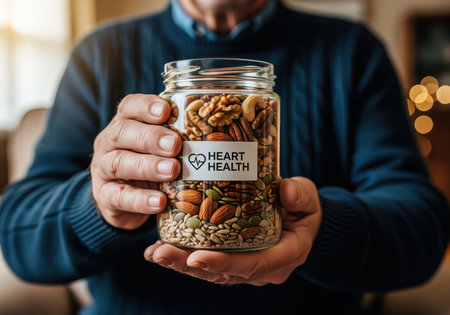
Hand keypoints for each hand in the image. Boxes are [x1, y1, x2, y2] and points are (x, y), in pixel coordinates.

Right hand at [91, 94, 181, 229]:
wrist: (121, 199)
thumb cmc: (147, 163)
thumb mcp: (159, 148)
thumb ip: (178, 138)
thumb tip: (220, 135)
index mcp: (125, 124)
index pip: (129, 107)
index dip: (145, 106)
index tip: (165, 111)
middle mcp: (110, 143)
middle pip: (123, 132)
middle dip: (151, 137)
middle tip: (175, 145)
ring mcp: (103, 170)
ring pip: (119, 163)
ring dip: (147, 166)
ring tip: (172, 170)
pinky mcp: (105, 196)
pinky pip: (120, 197)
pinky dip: (140, 200)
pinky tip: (160, 202)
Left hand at [144, 177, 321, 285]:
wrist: (302, 219)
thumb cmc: (304, 208)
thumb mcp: (308, 199)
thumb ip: (300, 195)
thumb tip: (286, 190)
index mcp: (285, 255)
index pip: (253, 265)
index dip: (224, 264)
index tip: (196, 258)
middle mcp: (263, 268)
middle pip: (223, 273)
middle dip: (189, 265)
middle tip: (160, 254)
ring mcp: (247, 266)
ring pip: (212, 271)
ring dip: (181, 263)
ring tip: (154, 253)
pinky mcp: (235, 257)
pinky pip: (209, 262)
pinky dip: (185, 256)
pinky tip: (161, 248)